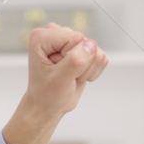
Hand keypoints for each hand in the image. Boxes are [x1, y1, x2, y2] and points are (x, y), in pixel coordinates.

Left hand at [2, 25, 108, 143]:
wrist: (46, 109)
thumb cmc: (46, 97)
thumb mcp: (59, 81)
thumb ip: (74, 62)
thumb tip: (90, 45)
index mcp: (42, 36)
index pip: (75, 39)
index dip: (73, 59)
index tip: (58, 73)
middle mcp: (54, 33)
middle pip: (87, 42)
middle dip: (82, 64)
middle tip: (65, 79)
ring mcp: (68, 41)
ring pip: (97, 50)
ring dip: (88, 69)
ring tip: (70, 79)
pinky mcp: (80, 50)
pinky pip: (101, 56)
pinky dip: (93, 71)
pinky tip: (77, 78)